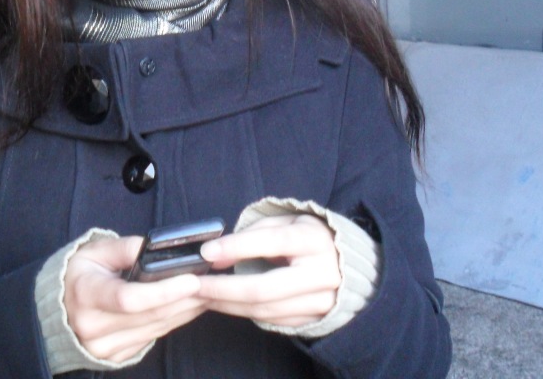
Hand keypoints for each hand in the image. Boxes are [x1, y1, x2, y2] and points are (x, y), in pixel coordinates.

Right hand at [63, 236, 207, 361]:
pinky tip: (186, 308)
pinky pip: (152, 339)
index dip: (164, 291)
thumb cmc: (80, 273)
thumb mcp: (94, 251)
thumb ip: (124, 248)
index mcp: (85, 294)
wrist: (59, 308)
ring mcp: (103, 347)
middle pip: (150, 316)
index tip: (192, 280)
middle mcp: (92, 326)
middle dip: (185, 300)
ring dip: (184, 312)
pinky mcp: (114, 357)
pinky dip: (172, 322)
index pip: (130, 298)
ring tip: (205, 294)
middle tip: (211, 284)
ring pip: (156, 329)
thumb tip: (154, 248)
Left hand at [195, 214, 340, 327]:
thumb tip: (214, 255)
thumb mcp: (285, 222)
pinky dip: (244, 312)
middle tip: (194, 285)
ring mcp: (321, 302)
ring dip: (227, 304)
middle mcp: (322, 274)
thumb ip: (251, 234)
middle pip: (263, 289)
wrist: (348, 265)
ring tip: (202, 296)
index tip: (206, 252)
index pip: (272, 242)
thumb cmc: (307, 238)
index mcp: (314, 240)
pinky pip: (272, 320)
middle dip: (222, 289)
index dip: (236, 247)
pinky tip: (224, 304)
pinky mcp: (315, 320)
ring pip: (264, 309)